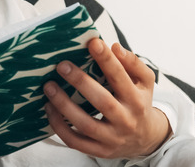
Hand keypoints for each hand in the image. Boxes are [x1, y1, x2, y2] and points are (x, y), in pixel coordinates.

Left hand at [43, 38, 170, 158]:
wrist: (144, 139)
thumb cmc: (139, 102)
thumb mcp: (144, 82)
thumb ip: (133, 63)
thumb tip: (115, 47)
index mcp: (137, 100)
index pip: (121, 77)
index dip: (107, 60)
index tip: (92, 43)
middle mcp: (126, 120)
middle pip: (103, 102)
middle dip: (81, 82)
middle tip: (62, 65)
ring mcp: (112, 138)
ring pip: (86, 124)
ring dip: (64, 105)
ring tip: (49, 87)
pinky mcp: (99, 151)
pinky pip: (76, 141)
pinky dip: (59, 126)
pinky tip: (49, 109)